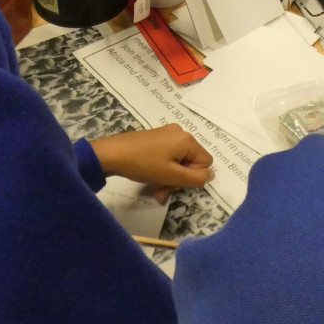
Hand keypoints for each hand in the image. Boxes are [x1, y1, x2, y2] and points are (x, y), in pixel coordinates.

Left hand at [90, 124, 213, 202]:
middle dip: (179, 180)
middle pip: (191, 162)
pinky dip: (163, 170)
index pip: (205, 163)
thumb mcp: (172, 175)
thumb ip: (196, 178)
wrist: (113, 153)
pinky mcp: (156, 138)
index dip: (193, 177)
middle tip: (163, 191)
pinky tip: (152, 179)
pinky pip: (168, 156)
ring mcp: (167, 134)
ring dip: (170, 178)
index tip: (175, 183)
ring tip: (156, 190)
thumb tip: (211, 175)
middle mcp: (180, 133)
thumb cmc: (144, 164)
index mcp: (187, 140)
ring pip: (179, 162)